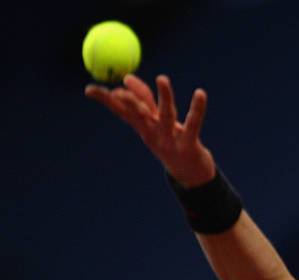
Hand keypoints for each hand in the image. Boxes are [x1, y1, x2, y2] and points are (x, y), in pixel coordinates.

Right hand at [85, 74, 215, 187]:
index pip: (122, 111)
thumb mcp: (154, 122)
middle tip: (119, 90)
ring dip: (165, 97)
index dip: (106, 100)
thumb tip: (125, 78)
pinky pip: (194, 124)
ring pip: (166, 116)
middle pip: (139, 115)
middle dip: (130, 102)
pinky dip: (197, 109)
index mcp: (143, 127)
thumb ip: (143, 100)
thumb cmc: (170, 142)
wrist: (190, 173)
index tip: (89, 89)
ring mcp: (171, 140)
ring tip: (162, 78)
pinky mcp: (189, 145)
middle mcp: (154, 133)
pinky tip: (200, 94)